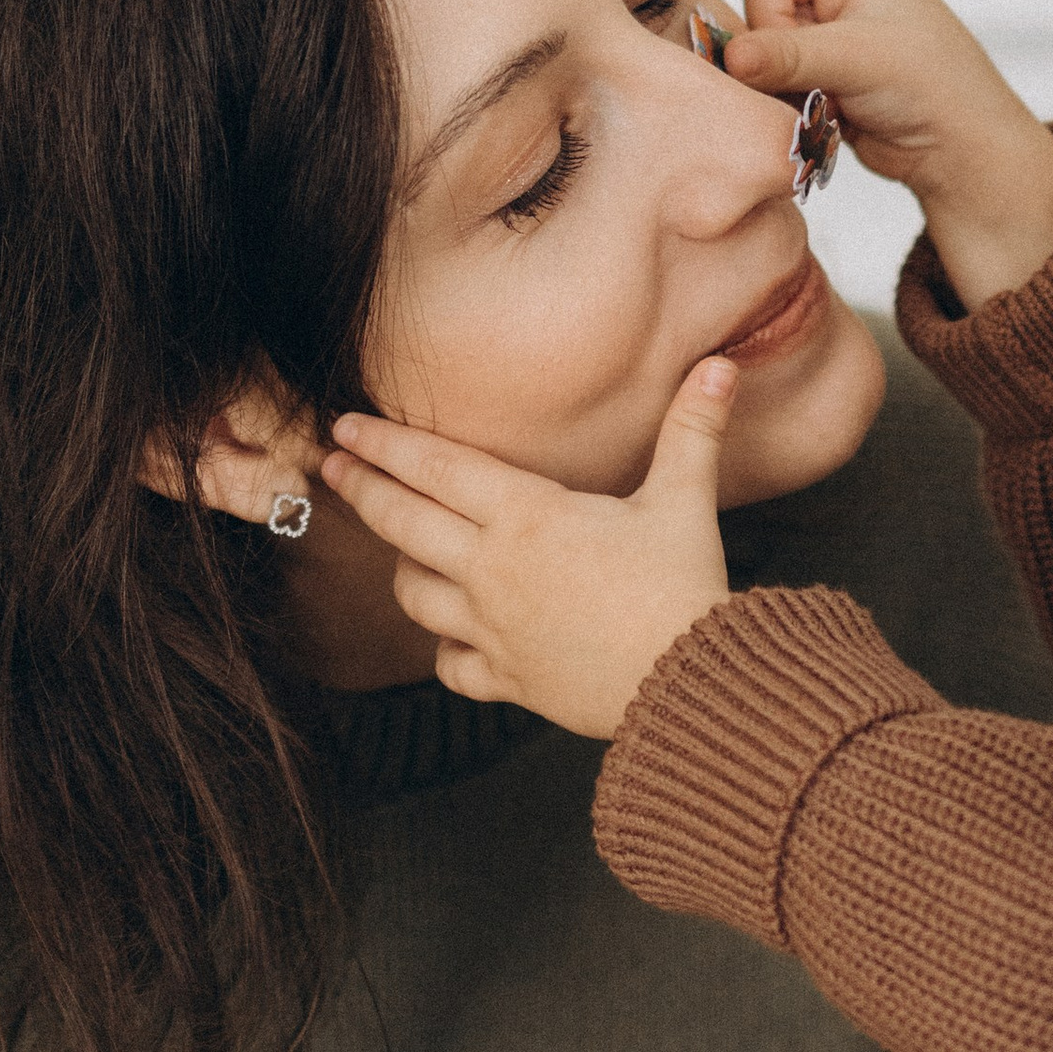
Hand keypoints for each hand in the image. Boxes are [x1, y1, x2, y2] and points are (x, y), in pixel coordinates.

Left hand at [320, 360, 737, 736]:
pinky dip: (445, 649)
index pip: (436, 468)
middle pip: (404, 523)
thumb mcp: (686, 501)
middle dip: (361, 490)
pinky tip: (453, 638)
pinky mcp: (507, 679)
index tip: (345, 426)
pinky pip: (451, 664)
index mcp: (527, 517)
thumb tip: (721, 364)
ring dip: (401, 566)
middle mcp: (493, 570)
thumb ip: (693, 430)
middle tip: (331, 468)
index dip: (385, 444)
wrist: (689, 687)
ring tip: (400, 548)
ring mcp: (493, 629)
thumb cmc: (683, 590)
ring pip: (415, 594)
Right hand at [719, 0, 1052, 310]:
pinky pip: (774, 82)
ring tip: (825, 104)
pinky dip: (790, 103)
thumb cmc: (936, 87)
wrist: (962, 150)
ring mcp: (828, 32)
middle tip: (813, 87)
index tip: (799, 58)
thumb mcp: (860, 59)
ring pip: (762, 52)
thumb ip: (789, 54)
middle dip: (774, 57)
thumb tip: (731, 54)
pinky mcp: (822, 71)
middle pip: (759, 10)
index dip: (769, 16)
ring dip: (782, 85)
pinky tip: (825, 116)